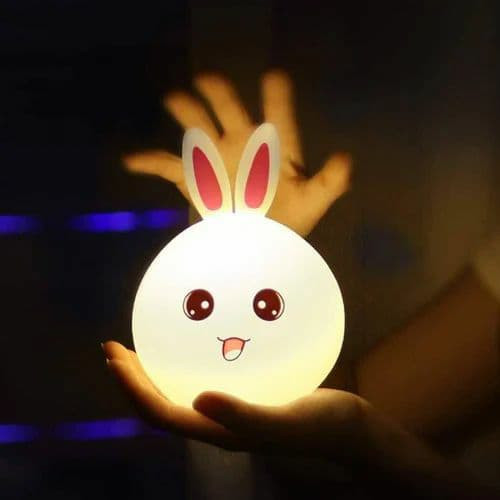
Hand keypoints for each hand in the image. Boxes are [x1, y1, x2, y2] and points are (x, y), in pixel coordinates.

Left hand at [102, 341, 372, 460]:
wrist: (354, 433)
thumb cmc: (327, 427)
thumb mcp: (291, 420)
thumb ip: (245, 416)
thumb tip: (197, 400)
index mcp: (220, 433)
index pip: (160, 414)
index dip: (131, 388)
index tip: (113, 356)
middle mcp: (218, 424)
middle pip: (160, 403)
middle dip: (131, 378)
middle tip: (113, 346)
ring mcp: (232, 411)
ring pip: (179, 391)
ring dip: (153, 369)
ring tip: (141, 342)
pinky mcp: (248, 397)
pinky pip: (207, 374)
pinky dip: (190, 357)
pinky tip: (199, 335)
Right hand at [123, 70, 350, 236]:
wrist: (260, 244)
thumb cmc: (290, 221)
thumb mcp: (314, 201)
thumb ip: (331, 181)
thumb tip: (345, 158)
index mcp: (275, 148)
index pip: (278, 117)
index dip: (277, 99)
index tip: (274, 77)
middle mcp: (244, 145)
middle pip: (230, 112)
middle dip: (220, 95)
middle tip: (209, 79)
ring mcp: (218, 160)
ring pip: (198, 128)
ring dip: (187, 114)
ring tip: (176, 99)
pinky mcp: (196, 179)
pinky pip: (169, 167)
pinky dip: (150, 163)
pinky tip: (132, 160)